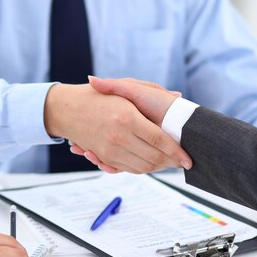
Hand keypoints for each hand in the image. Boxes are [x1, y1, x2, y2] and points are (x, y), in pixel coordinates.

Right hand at [44, 83, 190, 173]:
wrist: (67, 109)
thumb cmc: (98, 95)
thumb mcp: (125, 88)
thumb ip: (151, 90)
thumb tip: (177, 95)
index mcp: (128, 117)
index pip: (159, 140)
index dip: (176, 151)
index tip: (188, 159)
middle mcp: (119, 136)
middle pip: (153, 158)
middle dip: (171, 163)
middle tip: (182, 162)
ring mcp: (110, 149)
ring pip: (142, 167)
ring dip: (159, 167)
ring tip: (169, 163)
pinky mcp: (104, 157)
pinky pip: (128, 169)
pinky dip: (143, 169)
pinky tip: (151, 163)